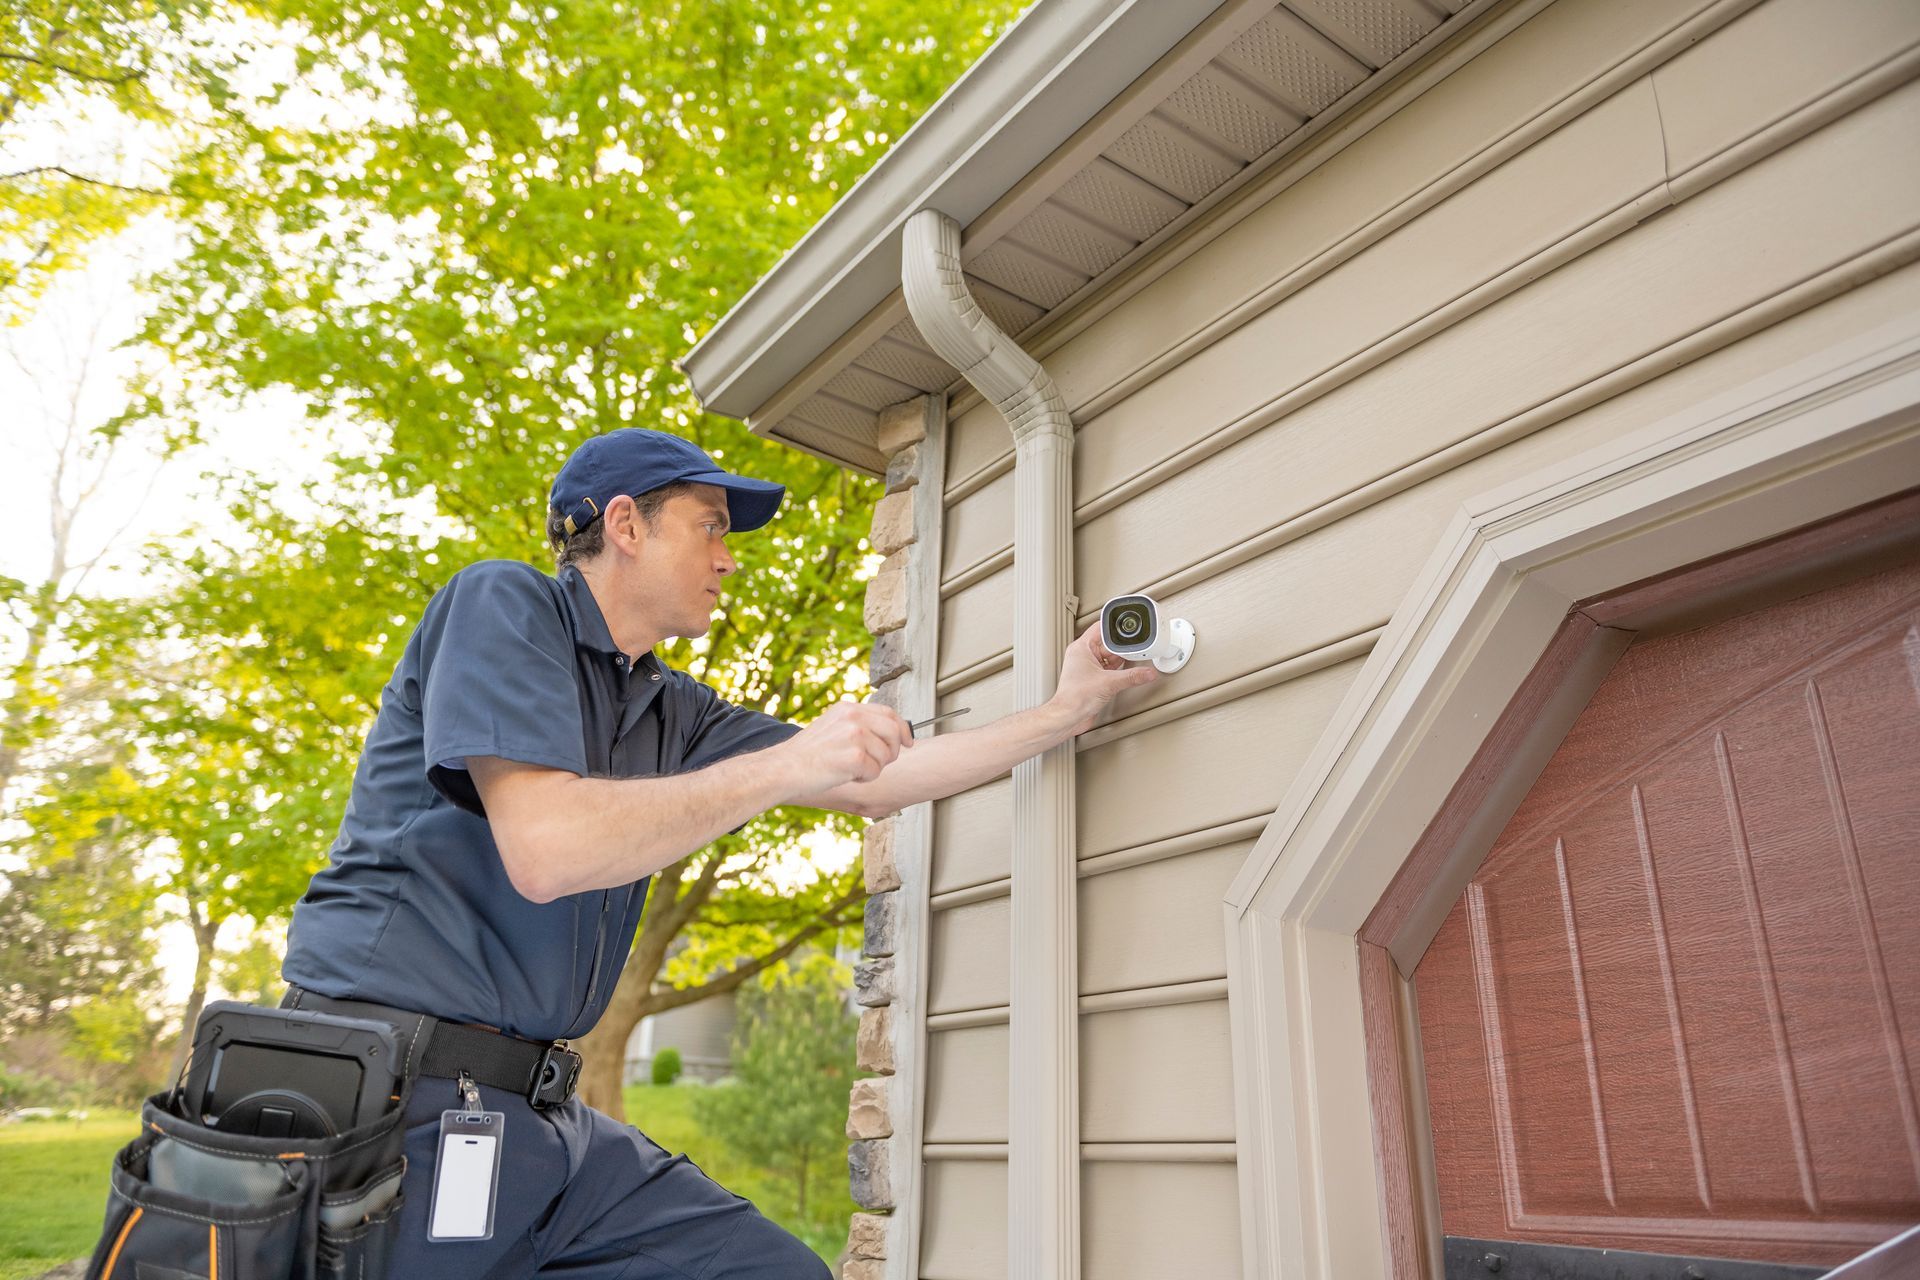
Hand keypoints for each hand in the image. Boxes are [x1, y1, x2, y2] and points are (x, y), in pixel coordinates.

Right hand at [775, 700, 914, 797]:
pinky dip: (865, 778)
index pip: (888, 712)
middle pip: (894, 732)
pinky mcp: (855, 756)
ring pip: (886, 755)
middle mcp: (853, 717)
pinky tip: (846, 775)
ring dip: (874, 768)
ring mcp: (855, 735)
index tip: (907, 742)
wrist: (784, 768)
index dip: (902, 729)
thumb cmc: (806, 755)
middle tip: (877, 763)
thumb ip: (857, 725)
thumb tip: (888, 733)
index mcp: (848, 708)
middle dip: (892, 751)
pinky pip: (876, 771)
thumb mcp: (831, 727)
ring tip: (850, 769)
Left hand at [1052, 621, 1159, 734]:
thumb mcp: (1109, 683)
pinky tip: (1129, 672)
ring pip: (1111, 656)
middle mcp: (1084, 656)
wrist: (1069, 717)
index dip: (1115, 626)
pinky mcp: (1095, 679)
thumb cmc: (1074, 698)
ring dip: (1122, 658)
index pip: (1100, 627)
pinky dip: (1120, 670)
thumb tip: (1146, 672)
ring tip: (1136, 659)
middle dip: (1123, 646)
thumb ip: (1132, 677)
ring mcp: (1089, 667)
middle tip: (1138, 646)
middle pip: (1109, 643)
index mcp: (1081, 648)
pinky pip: (1111, 669)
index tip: (1129, 626)